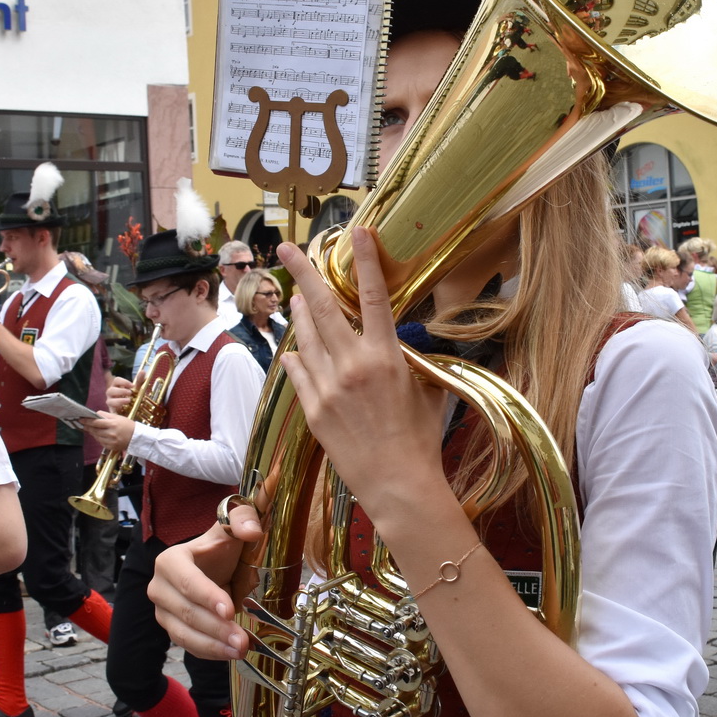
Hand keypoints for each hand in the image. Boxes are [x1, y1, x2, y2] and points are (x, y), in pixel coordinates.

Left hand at [81, 411, 136, 452]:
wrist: (137, 437)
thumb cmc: (128, 425)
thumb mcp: (118, 417)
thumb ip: (106, 415)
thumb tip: (96, 414)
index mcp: (113, 424)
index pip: (96, 422)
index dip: (87, 421)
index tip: (81, 419)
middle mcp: (111, 433)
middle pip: (95, 430)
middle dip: (88, 427)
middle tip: (83, 424)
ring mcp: (111, 441)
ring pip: (96, 437)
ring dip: (92, 432)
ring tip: (91, 429)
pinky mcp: (111, 447)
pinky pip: (101, 442)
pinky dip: (98, 438)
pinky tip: (99, 435)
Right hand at [105, 375, 136, 413]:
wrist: (133, 410)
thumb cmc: (133, 397)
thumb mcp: (138, 389)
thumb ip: (139, 381)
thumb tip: (143, 371)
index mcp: (117, 386)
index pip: (116, 380)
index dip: (123, 382)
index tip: (132, 385)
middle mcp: (112, 394)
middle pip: (110, 390)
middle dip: (120, 391)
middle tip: (130, 393)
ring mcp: (111, 402)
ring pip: (109, 401)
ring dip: (119, 400)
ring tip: (128, 401)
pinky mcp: (112, 411)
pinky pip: (111, 411)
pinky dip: (116, 410)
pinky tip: (123, 409)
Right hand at [148, 506, 261, 659]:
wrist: (215, 566)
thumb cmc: (222, 548)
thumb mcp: (233, 529)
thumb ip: (242, 520)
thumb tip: (252, 529)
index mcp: (171, 561)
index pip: (188, 581)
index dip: (207, 597)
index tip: (230, 610)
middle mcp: (160, 587)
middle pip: (186, 612)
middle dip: (215, 628)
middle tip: (242, 640)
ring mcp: (164, 611)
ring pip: (184, 634)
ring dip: (212, 646)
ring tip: (239, 650)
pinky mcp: (173, 629)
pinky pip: (188, 646)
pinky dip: (209, 652)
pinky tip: (230, 654)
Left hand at [276, 229, 450, 522]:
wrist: (398, 484)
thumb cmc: (421, 439)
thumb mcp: (427, 390)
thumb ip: (412, 360)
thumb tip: (407, 344)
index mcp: (386, 356)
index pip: (373, 296)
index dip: (365, 261)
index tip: (357, 233)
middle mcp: (353, 365)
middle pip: (323, 306)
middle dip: (304, 272)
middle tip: (289, 249)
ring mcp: (328, 387)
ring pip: (305, 335)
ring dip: (300, 311)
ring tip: (297, 294)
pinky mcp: (312, 409)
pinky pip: (298, 370)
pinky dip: (297, 355)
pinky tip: (295, 346)